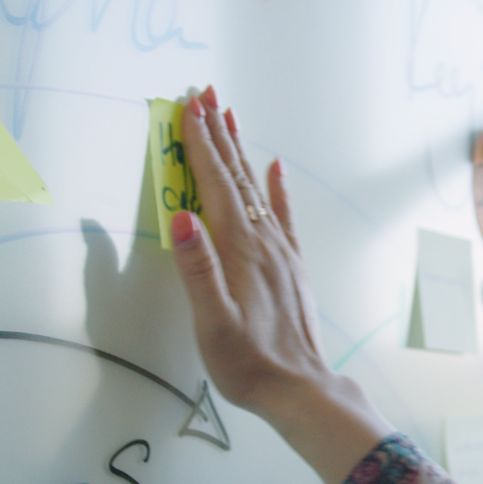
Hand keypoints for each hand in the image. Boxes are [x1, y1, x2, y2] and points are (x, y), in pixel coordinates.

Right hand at [171, 87, 393, 483]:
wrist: (300, 390)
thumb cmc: (249, 364)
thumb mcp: (212, 323)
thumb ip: (197, 269)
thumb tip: (182, 218)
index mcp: (240, 251)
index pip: (214, 185)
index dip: (199, 145)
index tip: (187, 109)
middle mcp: (264, 243)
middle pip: (236, 176)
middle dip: (218, 134)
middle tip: (204, 94)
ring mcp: (281, 253)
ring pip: (257, 188)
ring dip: (240, 150)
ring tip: (230, 114)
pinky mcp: (291, 267)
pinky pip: (282, 215)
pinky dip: (276, 188)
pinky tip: (275, 169)